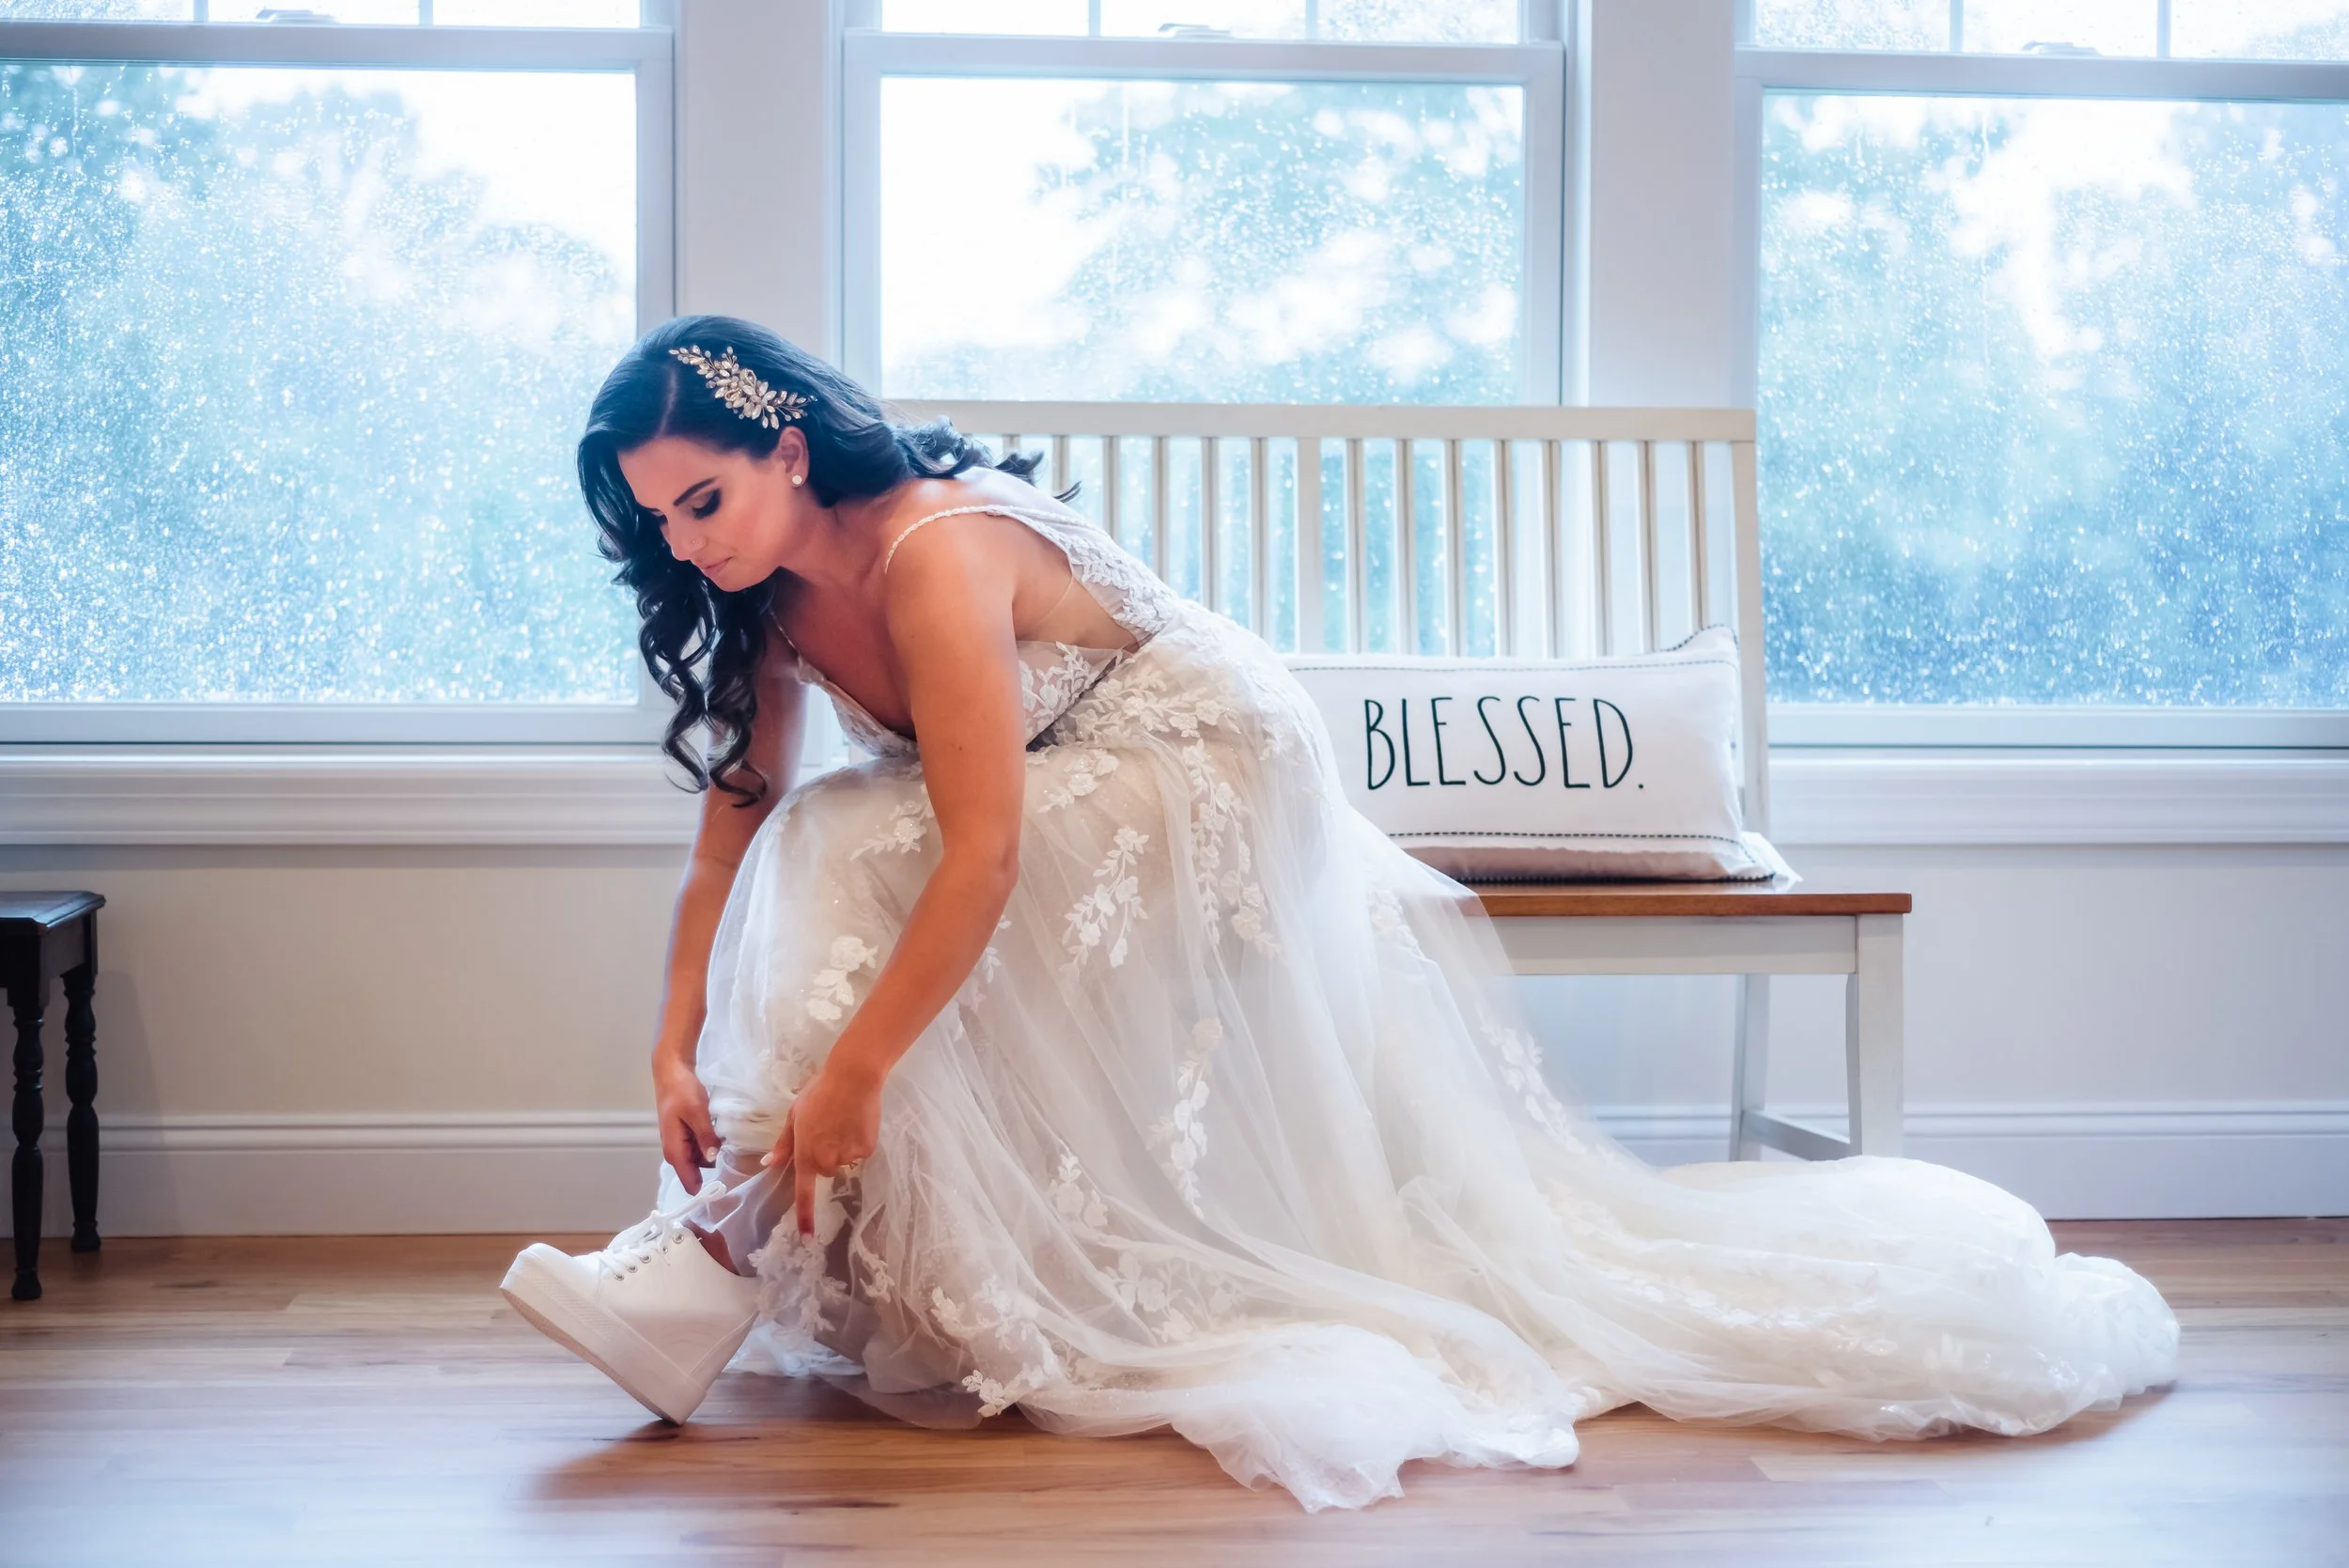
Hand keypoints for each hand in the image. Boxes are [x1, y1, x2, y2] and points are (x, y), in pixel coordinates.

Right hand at [653, 1053, 719, 1195]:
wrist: (672, 1072)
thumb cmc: (682, 1090)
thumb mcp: (697, 1112)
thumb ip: (705, 1136)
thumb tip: (712, 1159)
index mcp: (674, 1150)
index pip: (689, 1181)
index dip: (705, 1189)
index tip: (725, 1191)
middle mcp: (675, 1151)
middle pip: (697, 1171)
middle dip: (714, 1166)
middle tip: (732, 1152)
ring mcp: (680, 1143)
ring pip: (700, 1159)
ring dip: (712, 1152)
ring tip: (725, 1136)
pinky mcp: (685, 1135)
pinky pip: (700, 1147)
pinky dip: (709, 1143)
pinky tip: (718, 1131)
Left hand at [765, 1059, 882, 1236]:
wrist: (853, 1078)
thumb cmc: (818, 1093)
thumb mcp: (794, 1115)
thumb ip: (784, 1144)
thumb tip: (770, 1164)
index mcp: (806, 1155)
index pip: (804, 1194)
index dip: (805, 1217)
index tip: (807, 1239)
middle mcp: (827, 1161)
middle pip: (826, 1169)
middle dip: (825, 1155)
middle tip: (827, 1128)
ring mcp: (848, 1156)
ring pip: (843, 1160)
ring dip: (841, 1147)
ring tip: (843, 1120)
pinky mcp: (867, 1149)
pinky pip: (860, 1152)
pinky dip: (858, 1141)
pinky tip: (857, 1121)